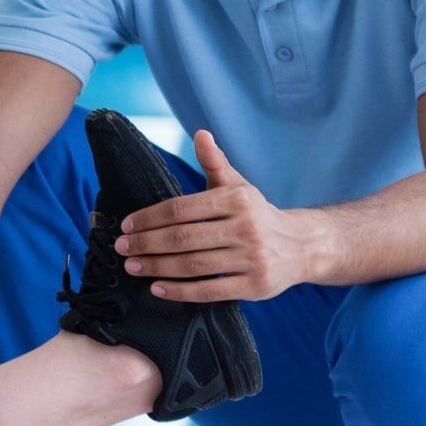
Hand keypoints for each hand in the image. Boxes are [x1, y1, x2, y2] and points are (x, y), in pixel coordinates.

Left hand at [113, 129, 321, 302]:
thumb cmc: (259, 214)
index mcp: (236, 200)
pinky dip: (180, 291)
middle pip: (183, 237)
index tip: (127, 226)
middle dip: (147, 244)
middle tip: (123, 248)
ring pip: (193, 265)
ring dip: (157, 267)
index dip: (150, 218)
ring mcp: (251, 259)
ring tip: (134, 267)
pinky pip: (209, 290)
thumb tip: (200, 134)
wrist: (303, 246)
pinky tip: (158, 289)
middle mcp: (245, 228)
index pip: (181, 208)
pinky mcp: (254, 286)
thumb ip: (215, 163)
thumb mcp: (238, 186)